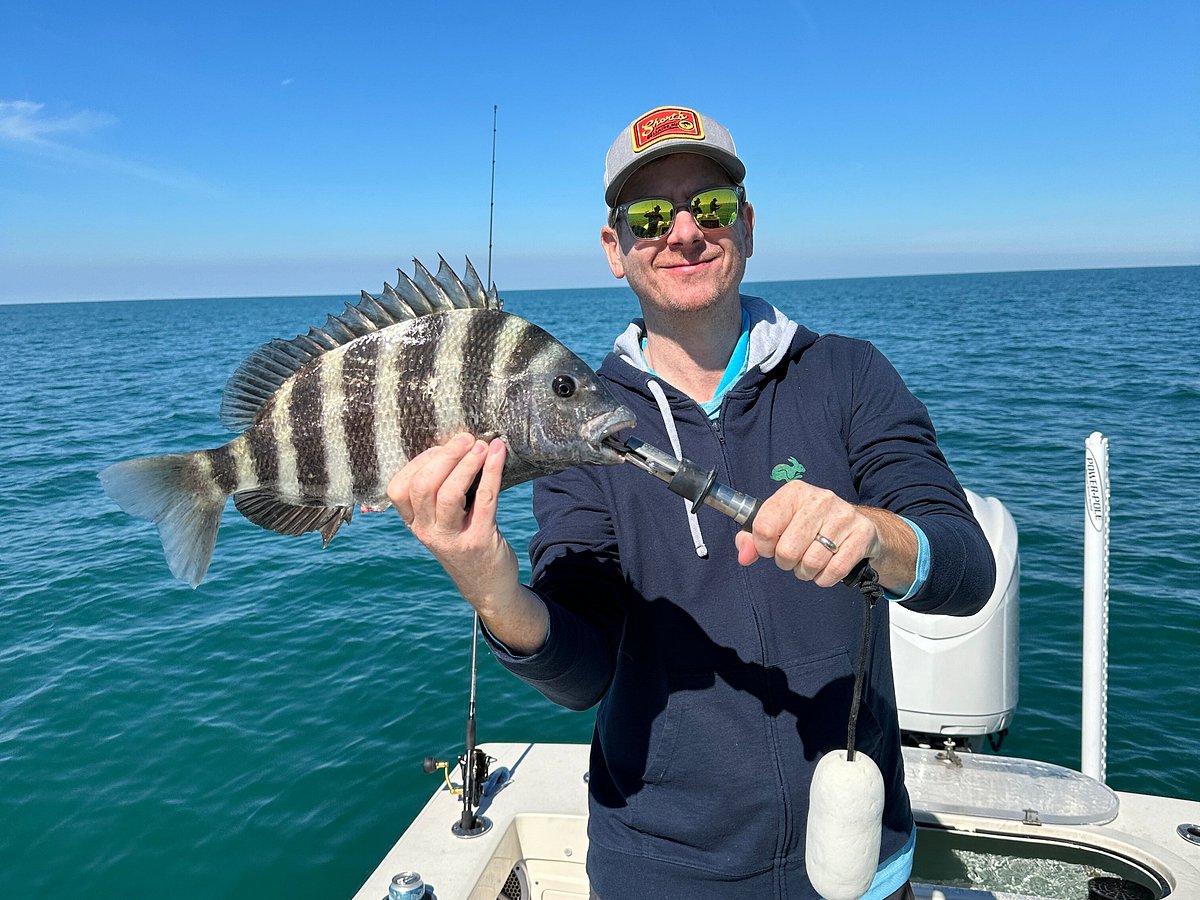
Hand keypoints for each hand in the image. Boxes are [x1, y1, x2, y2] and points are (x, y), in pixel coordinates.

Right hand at [387, 433, 518, 610]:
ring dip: (466, 464)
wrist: (488, 586)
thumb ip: (438, 492)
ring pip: (448, 494)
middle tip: (466, 439)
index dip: (419, 461)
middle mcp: (427, 532)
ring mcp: (452, 538)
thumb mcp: (441, 522)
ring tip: (481, 446)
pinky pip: (485, 499)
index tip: (441, 446)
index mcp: (414, 523)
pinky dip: (492, 472)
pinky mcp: (479, 540)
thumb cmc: (465, 541)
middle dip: (444, 456)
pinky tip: (498, 454)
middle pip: (422, 487)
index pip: (398, 488)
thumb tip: (453, 444)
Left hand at [734, 480, 913, 590]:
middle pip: (787, 550)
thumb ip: (752, 538)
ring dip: (805, 572)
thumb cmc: (811, 526)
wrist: (859, 526)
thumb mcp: (780, 523)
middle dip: (785, 562)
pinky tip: (824, 569)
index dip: (762, 546)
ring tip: (808, 562)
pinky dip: (824, 578)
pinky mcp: (862, 534)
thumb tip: (744, 556)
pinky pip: (834, 570)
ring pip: (811, 563)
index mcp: (794, 493)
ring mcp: (843, 516)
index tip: (769, 548)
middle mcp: (820, 500)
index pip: (764, 526)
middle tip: (792, 557)